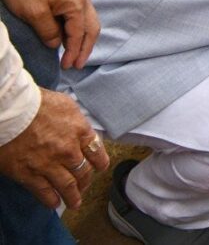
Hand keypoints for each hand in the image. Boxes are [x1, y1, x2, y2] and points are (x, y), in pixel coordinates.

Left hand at [0, 0, 97, 69]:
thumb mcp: (34, 14)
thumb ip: (49, 32)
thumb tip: (57, 44)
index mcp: (77, 4)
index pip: (78, 34)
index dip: (74, 52)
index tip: (67, 66)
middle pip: (92, 29)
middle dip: (85, 49)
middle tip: (77, 65)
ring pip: (89, 22)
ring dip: (84, 40)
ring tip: (75, 55)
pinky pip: (82, 16)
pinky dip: (79, 30)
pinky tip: (70, 38)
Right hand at [0, 89, 109, 208]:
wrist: (12, 111)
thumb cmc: (38, 102)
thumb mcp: (67, 106)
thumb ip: (77, 122)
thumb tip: (81, 131)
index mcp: (80, 132)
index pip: (97, 153)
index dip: (99, 163)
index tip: (99, 168)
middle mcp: (69, 151)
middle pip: (84, 172)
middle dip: (86, 181)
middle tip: (84, 186)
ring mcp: (50, 164)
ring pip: (67, 186)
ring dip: (73, 196)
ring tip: (74, 203)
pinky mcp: (29, 174)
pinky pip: (44, 192)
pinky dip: (51, 200)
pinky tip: (55, 203)